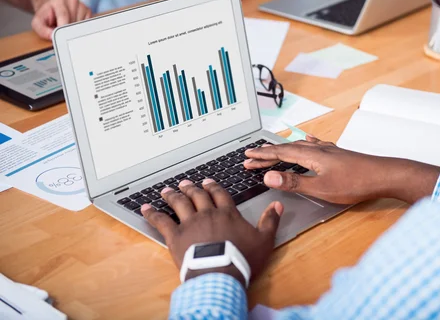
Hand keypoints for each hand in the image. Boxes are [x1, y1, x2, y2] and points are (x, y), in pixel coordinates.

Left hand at [31, 0, 91, 39]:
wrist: (52, 10)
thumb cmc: (46, 16)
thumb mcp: (38, 23)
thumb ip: (42, 30)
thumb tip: (52, 36)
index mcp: (59, 0)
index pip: (64, 16)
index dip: (63, 28)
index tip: (61, 37)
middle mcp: (72, 0)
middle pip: (73, 21)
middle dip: (68, 30)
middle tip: (61, 31)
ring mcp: (81, 5)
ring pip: (81, 24)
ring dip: (74, 29)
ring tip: (66, 26)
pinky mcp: (88, 11)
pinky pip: (87, 25)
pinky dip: (81, 28)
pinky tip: (73, 25)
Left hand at [141, 179, 282, 284]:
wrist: (220, 274)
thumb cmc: (242, 259)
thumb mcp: (264, 240)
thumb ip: (270, 221)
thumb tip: (277, 205)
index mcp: (227, 213)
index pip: (220, 194)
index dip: (213, 187)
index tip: (208, 182)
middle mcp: (207, 214)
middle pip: (198, 196)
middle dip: (192, 188)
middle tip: (186, 182)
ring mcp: (190, 223)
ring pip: (180, 203)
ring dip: (173, 195)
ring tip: (168, 190)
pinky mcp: (175, 236)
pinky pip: (162, 221)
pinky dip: (153, 213)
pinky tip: (146, 208)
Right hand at [245, 136, 439, 204]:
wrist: (384, 175)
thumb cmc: (355, 183)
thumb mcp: (321, 187)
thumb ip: (294, 182)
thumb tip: (269, 176)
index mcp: (311, 156)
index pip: (280, 154)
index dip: (262, 156)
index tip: (246, 158)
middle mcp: (318, 149)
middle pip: (287, 148)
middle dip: (268, 153)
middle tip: (251, 157)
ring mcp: (329, 150)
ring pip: (300, 146)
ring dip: (283, 149)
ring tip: (272, 150)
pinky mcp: (338, 154)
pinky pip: (315, 144)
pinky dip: (305, 143)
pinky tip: (308, 140)